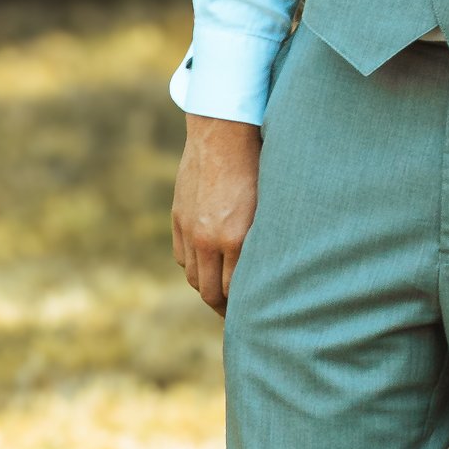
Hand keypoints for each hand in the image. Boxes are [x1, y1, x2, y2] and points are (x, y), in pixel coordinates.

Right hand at [172, 113, 259, 315]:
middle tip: (238, 315)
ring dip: (207, 287)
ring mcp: (189, 229)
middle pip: (209, 292)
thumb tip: (269, 272)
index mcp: (235, 238)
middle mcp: (208, 239)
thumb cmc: (258, 166)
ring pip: (194, 277)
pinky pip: (182, 257)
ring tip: (223, 293)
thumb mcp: (269, 206)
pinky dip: (194, 266)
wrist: (223, 134)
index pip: (235, 291)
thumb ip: (263, 242)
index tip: (254, 314)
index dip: (243, 307)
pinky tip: (208, 266)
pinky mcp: (179, 218)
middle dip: (223, 308)